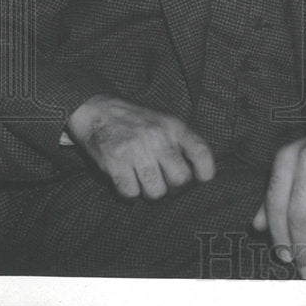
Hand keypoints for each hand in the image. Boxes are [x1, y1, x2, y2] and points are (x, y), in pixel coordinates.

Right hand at [66, 93, 215, 198]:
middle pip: (180, 180)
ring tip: (145, 181)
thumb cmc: (138, 123)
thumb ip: (183, 144)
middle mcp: (158, 137)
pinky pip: (130, 193)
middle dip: (175, 189)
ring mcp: (136, 150)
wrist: (99, 112)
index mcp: (175, 127)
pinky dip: (130, 192)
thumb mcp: (167, 123)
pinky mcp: (115, 162)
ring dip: (151, 193)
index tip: (200, 180)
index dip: (206, 172)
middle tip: (165, 184)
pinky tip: (128, 179)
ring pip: (156, 192)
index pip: (201, 153)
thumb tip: (199, 176)